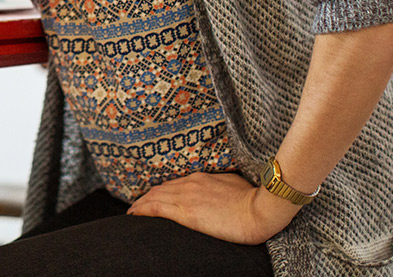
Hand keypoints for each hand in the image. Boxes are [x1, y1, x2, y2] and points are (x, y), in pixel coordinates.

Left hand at [127, 171, 297, 244]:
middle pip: (161, 189)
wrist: (261, 209)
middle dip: (147, 197)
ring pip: (155, 196)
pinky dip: (142, 209)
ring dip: (140, 203)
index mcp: (202, 178)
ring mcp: (186, 196)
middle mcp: (190, 183)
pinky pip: (156, 208)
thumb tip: (221, 191)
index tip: (154, 196)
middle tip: (137, 205)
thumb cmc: (254, 200)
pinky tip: (133, 214)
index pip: (174, 183)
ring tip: (132, 211)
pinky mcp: (186, 212)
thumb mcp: (235, 186)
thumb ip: (222, 187)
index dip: (162, 190)